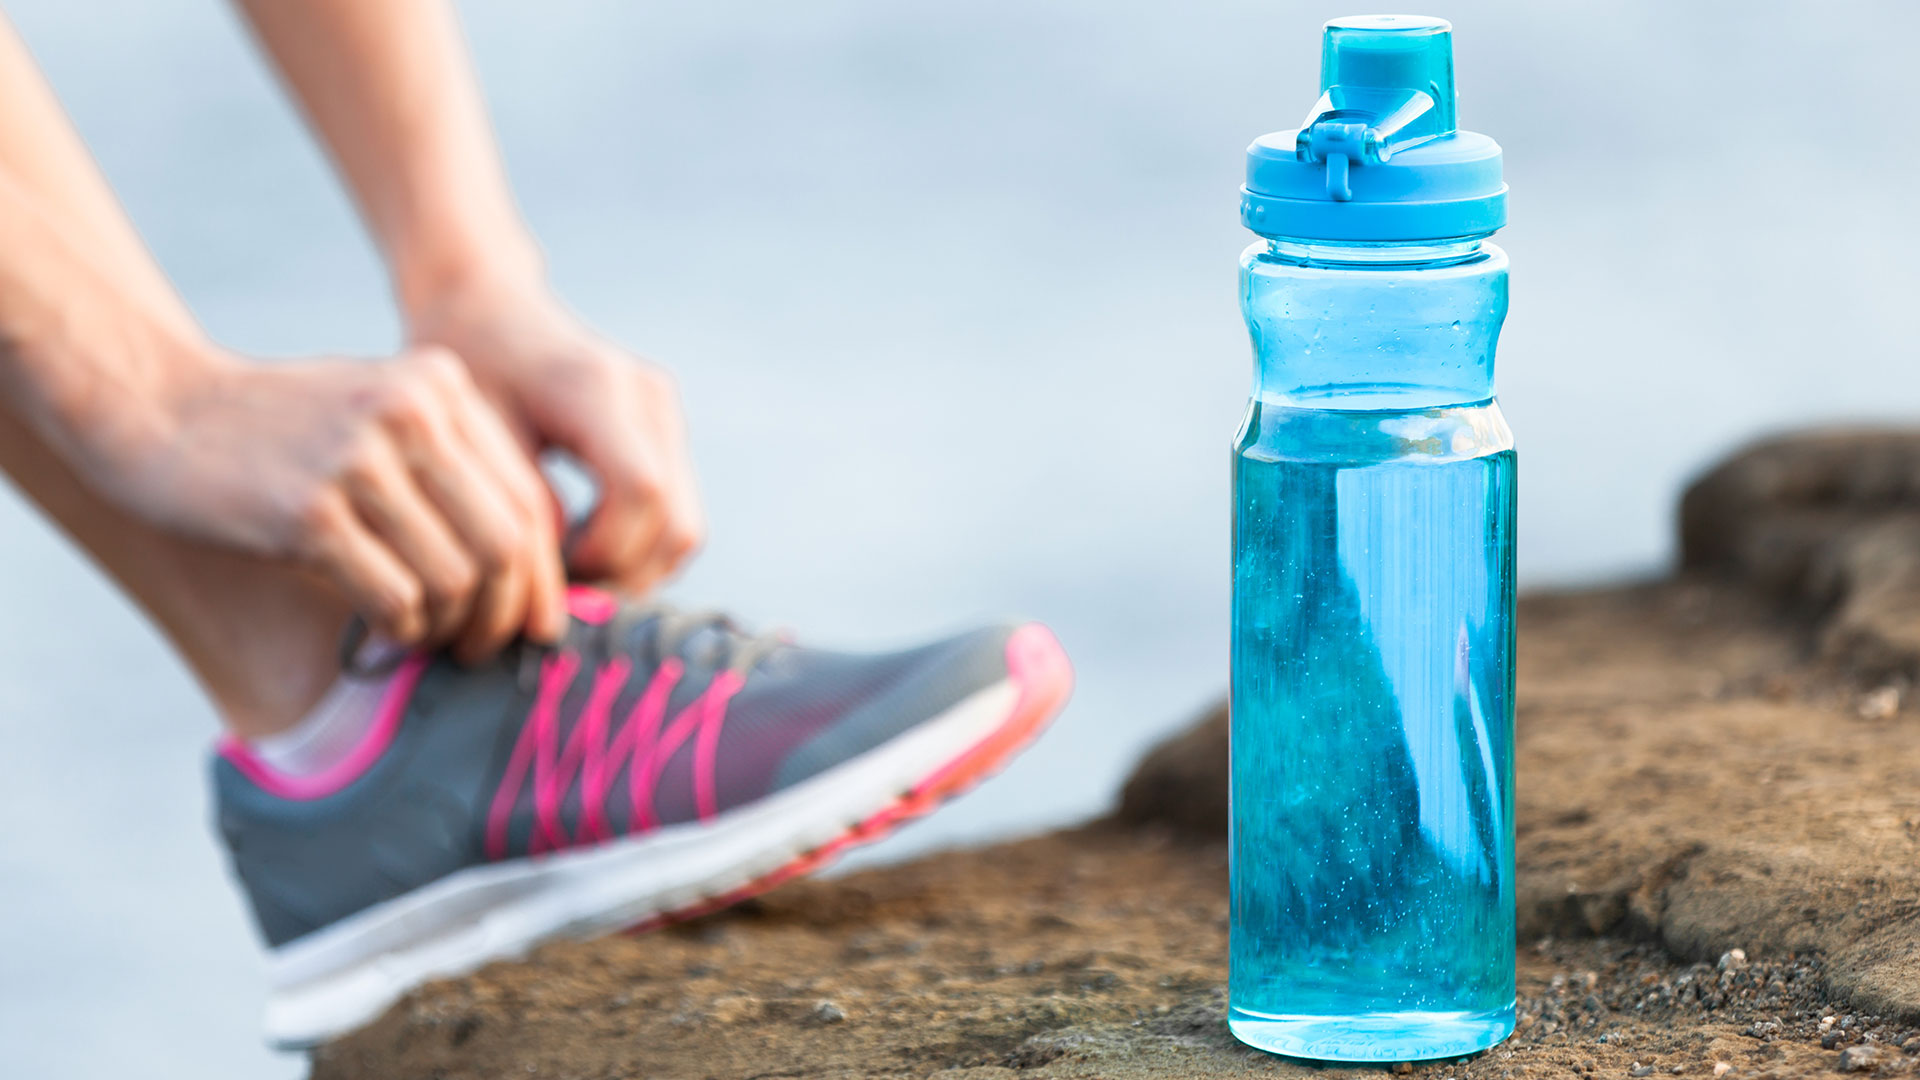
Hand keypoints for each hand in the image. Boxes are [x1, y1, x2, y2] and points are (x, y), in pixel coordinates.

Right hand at [95, 346, 567, 658]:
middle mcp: (412, 412)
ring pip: (455, 577)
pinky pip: (394, 597)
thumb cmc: (284, 426)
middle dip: (503, 613)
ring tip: (425, 634)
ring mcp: (360, 459)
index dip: (542, 577)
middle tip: (481, 648)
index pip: (527, 500)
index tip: (536, 624)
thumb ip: (452, 465)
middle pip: (505, 544)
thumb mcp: (382, 410)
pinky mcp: (309, 511)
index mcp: (441, 384)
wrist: (160, 406)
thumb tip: (531, 571)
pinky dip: (399, 628)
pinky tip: (382, 629)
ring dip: (446, 626)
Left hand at [407, 282, 703, 595]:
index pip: (641, 491)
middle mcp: (648, 398)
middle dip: (623, 573)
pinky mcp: (666, 430)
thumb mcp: (476, 432)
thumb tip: (555, 587)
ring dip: (636, 567)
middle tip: (561, 593)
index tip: (552, 570)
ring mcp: (666, 413)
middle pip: (676, 522)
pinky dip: (640, 547)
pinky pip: (676, 512)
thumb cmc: (467, 365)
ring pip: (685, 526)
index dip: (604, 550)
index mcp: (596, 387)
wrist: (489, 308)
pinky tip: (584, 550)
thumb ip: (522, 504)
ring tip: (570, 576)